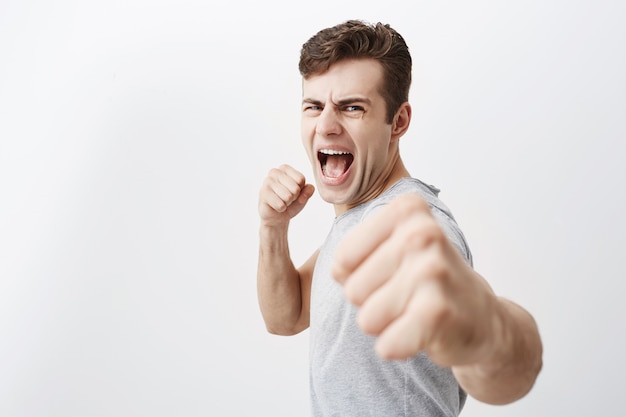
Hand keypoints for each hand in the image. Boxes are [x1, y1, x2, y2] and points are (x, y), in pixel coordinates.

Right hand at [258, 164, 314, 227]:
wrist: (277, 216)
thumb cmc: (290, 203)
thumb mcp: (303, 197)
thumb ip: (308, 191)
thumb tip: (310, 187)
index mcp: (285, 168)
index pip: (301, 179)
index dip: (300, 190)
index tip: (293, 192)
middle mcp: (274, 172)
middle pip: (295, 188)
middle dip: (293, 197)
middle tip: (287, 199)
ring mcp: (267, 182)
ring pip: (288, 197)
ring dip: (287, 203)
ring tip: (281, 201)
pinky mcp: (263, 193)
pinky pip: (280, 205)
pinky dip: (281, 208)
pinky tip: (275, 206)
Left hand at [332, 193, 497, 365]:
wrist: (481, 318)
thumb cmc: (427, 282)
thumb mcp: (389, 250)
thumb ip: (351, 253)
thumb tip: (337, 270)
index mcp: (406, 210)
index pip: (343, 258)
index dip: (358, 276)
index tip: (392, 273)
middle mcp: (422, 232)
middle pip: (352, 290)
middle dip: (372, 303)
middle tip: (407, 297)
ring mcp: (433, 270)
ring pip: (366, 319)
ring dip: (386, 325)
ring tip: (414, 311)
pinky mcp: (438, 310)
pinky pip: (387, 344)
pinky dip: (397, 346)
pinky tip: (422, 333)